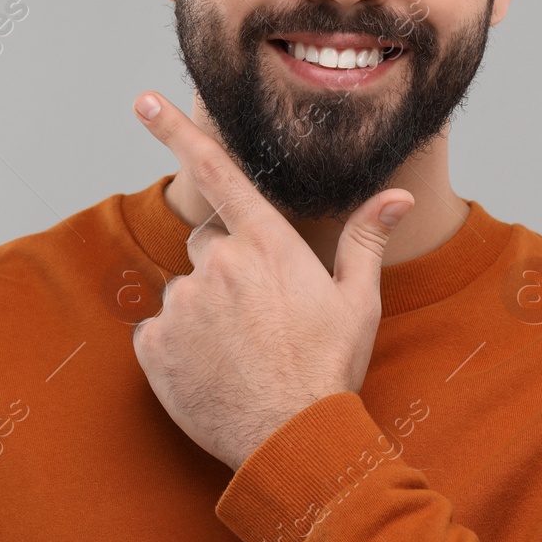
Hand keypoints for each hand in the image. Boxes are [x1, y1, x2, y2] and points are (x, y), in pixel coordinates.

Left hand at [128, 90, 414, 470]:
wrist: (290, 440)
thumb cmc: (328, 369)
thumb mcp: (358, 303)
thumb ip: (365, 241)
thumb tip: (397, 196)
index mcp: (267, 244)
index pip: (218, 172)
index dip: (177, 131)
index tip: (143, 101)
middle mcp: (218, 263)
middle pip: (207, 245)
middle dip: (226, 269)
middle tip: (259, 316)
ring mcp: (182, 304)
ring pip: (184, 291)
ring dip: (204, 311)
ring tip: (239, 352)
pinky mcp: (153, 345)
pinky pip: (158, 331)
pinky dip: (178, 346)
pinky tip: (212, 370)